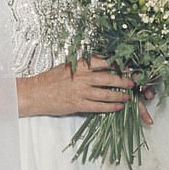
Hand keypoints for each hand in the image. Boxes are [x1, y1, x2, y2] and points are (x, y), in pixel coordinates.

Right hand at [17, 56, 134, 117]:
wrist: (36, 93)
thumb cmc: (51, 79)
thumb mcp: (68, 66)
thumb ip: (84, 65)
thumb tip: (101, 63)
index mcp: (80, 65)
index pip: (103, 62)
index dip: (118, 65)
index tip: (128, 67)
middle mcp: (82, 77)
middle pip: (108, 78)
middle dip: (123, 81)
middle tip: (133, 82)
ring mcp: (80, 91)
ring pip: (105, 94)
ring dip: (119, 95)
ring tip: (128, 97)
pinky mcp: (77, 104)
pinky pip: (98, 106)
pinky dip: (109, 107)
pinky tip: (117, 107)